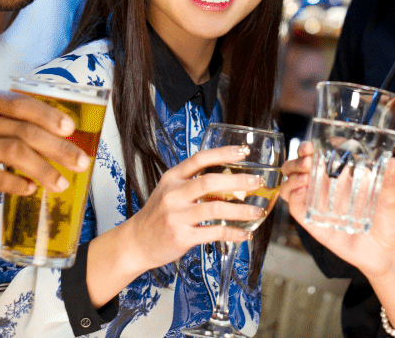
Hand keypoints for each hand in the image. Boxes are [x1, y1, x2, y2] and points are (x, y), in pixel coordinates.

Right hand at [0, 87, 89, 252]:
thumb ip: (17, 123)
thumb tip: (65, 134)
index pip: (20, 103)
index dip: (49, 115)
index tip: (71, 129)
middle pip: (22, 130)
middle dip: (57, 147)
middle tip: (80, 162)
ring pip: (13, 153)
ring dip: (44, 169)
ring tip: (62, 183)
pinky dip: (18, 183)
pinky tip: (32, 188)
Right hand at [85, 144, 267, 308]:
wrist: (136, 242)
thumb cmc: (157, 215)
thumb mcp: (169, 191)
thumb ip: (192, 183)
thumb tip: (228, 179)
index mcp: (172, 178)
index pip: (199, 159)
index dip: (223, 153)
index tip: (243, 152)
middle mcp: (173, 194)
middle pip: (210, 182)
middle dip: (238, 181)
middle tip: (257, 182)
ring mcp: (176, 216)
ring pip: (215, 209)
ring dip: (240, 210)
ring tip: (257, 210)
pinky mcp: (182, 237)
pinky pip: (213, 233)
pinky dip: (232, 233)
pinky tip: (245, 233)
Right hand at [281, 141, 394, 279]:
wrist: (387, 254)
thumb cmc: (389, 222)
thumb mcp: (391, 199)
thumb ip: (390, 181)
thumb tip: (392, 161)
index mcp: (342, 175)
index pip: (319, 155)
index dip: (312, 147)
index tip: (313, 145)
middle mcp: (326, 187)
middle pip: (299, 167)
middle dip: (298, 159)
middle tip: (307, 160)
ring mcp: (318, 204)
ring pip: (292, 184)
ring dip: (292, 176)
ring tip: (304, 176)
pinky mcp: (314, 223)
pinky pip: (296, 208)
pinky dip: (293, 197)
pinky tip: (300, 192)